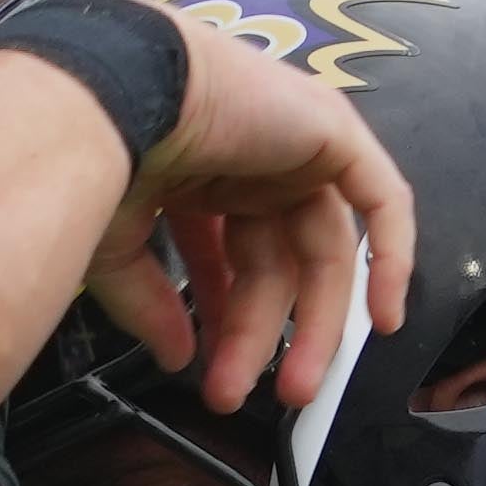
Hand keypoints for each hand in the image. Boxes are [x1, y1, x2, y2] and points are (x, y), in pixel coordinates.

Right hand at [81, 4, 416, 416]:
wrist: (115, 93)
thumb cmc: (95, 152)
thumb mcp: (116, 246)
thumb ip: (150, 303)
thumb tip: (177, 357)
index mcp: (196, 170)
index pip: (229, 252)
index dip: (229, 315)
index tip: (214, 369)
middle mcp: (246, 155)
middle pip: (277, 260)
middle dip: (266, 333)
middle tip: (260, 392)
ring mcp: (290, 140)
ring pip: (323, 246)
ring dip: (317, 323)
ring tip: (297, 386)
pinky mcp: (329, 129)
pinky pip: (379, 199)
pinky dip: (390, 257)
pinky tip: (382, 318)